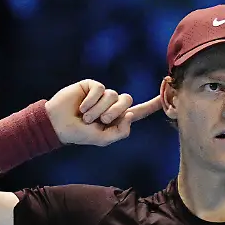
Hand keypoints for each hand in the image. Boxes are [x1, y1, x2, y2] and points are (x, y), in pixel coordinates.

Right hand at [45, 80, 161, 145]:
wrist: (57, 125)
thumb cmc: (79, 134)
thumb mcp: (102, 139)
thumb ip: (120, 132)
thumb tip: (130, 116)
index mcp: (117, 117)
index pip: (139, 111)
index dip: (152, 105)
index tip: (166, 97)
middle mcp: (112, 104)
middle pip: (127, 101)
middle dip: (112, 112)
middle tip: (97, 120)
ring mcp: (102, 94)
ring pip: (113, 95)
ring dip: (98, 109)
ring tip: (85, 116)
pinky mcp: (91, 86)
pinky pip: (100, 89)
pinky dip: (91, 101)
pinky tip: (81, 107)